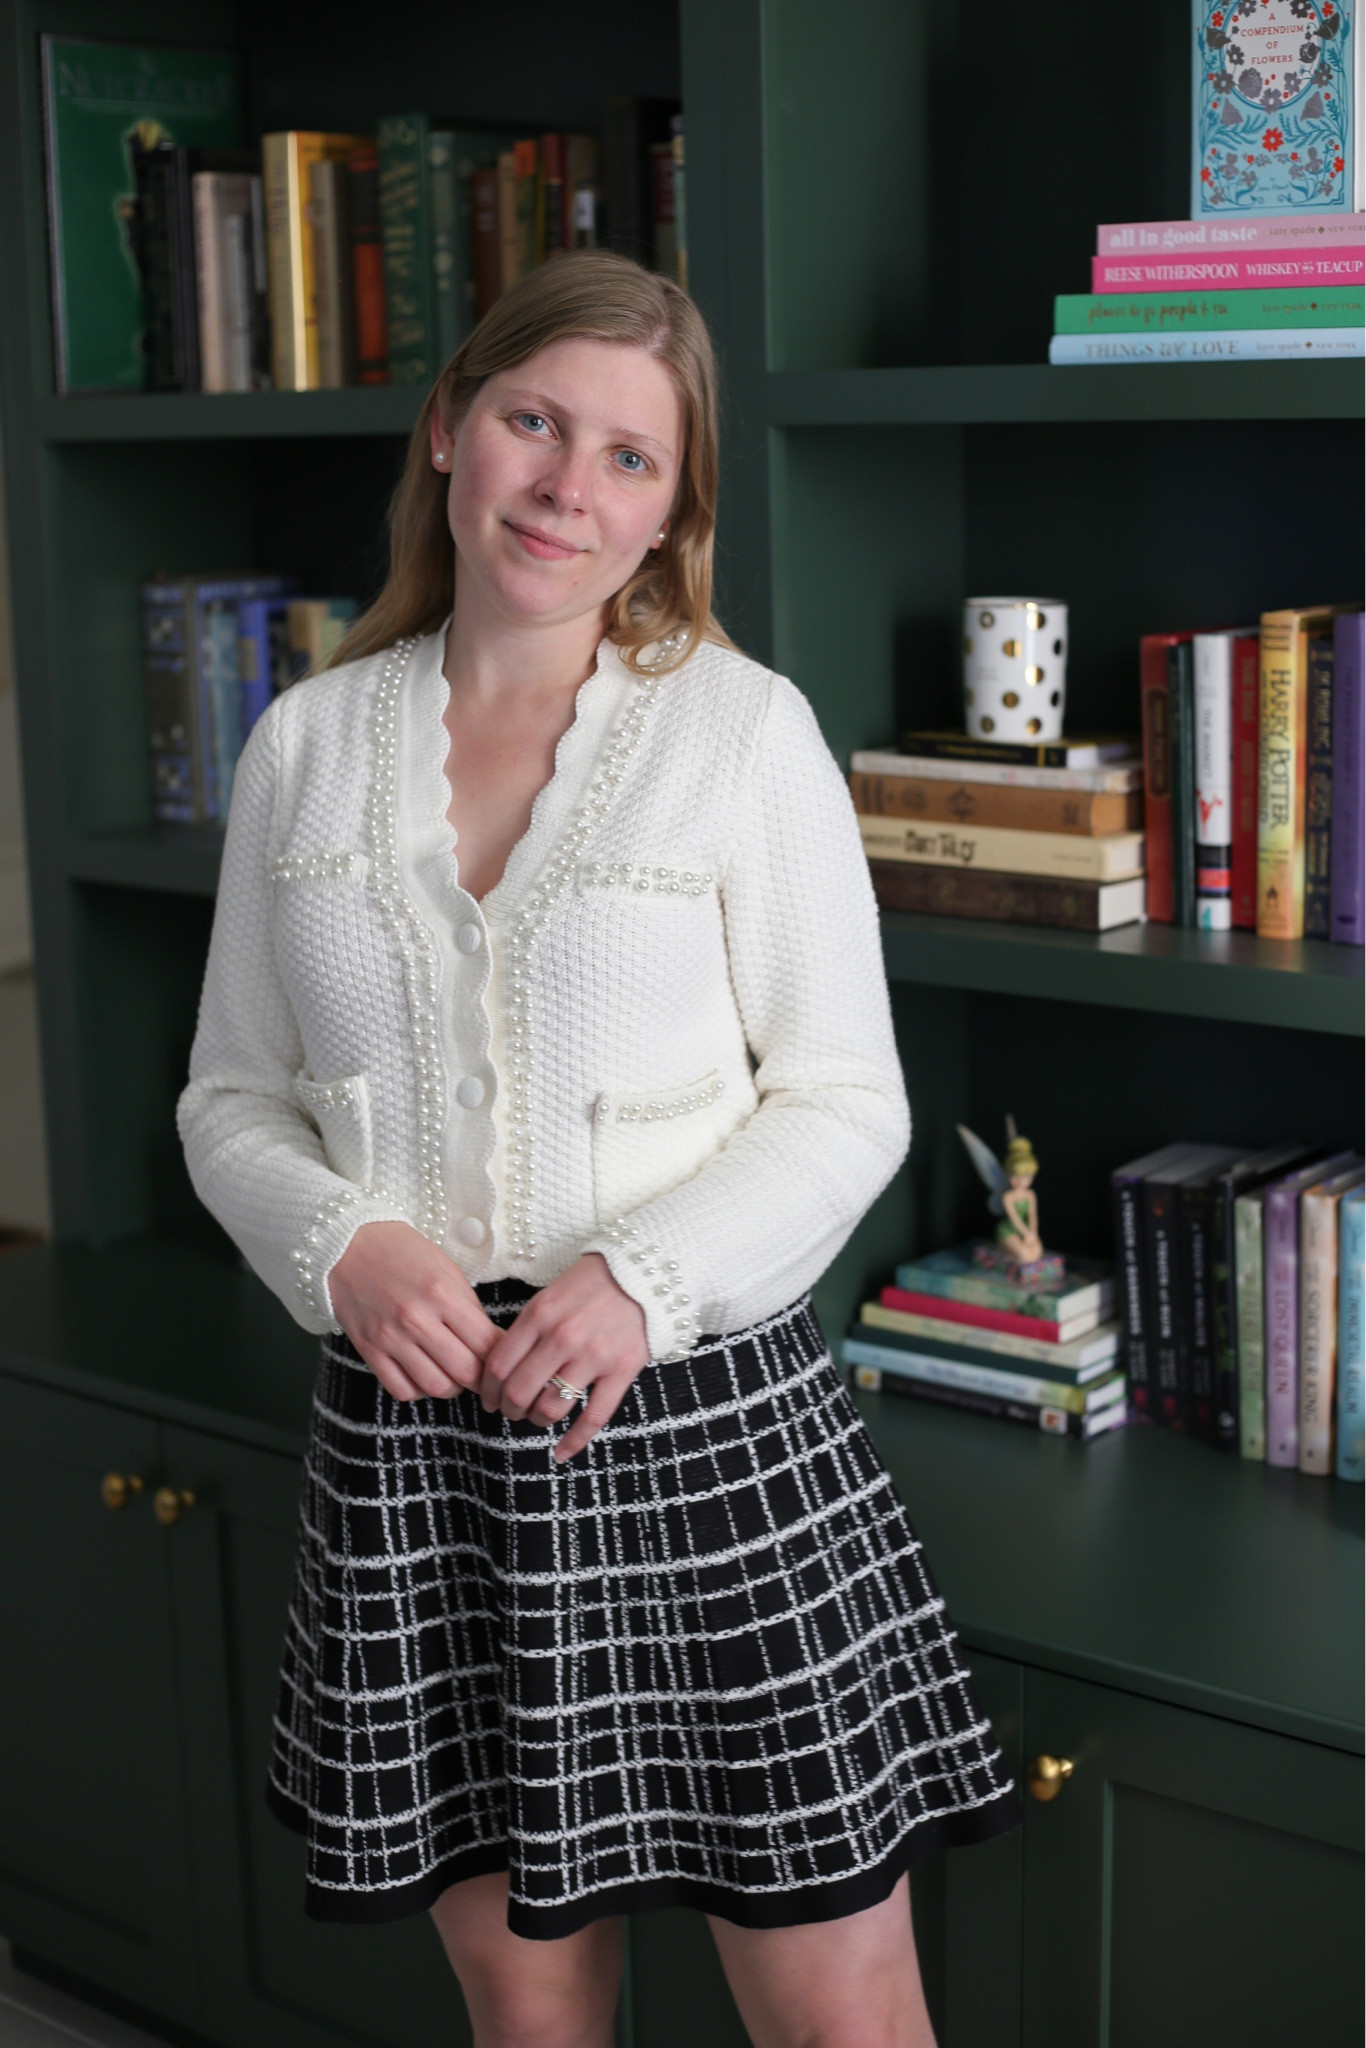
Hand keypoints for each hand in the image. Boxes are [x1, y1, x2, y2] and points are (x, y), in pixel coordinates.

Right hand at [329, 1221, 499, 1402]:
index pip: (487, 1344)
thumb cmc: (403, 1253)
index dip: (503, 1358)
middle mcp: (417, 1319)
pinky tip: (422, 1373)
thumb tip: (491, 1344)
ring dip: (451, 1386)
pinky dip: (418, 1390)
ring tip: (452, 1372)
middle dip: (481, 1378)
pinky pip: (401, 1389)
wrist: (347, 1245)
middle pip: (465, 1373)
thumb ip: (469, 1309)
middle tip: (482, 1372)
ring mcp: (390, 1337)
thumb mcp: (447, 1270)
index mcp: (443, 1294)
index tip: (504, 1359)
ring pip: (435, 1387)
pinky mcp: (368, 1349)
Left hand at [477, 1252, 649, 1460]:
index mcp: (539, 1315)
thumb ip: (527, 1328)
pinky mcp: (622, 1370)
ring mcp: (593, 1355)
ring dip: (536, 1420)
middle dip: (509, 1409)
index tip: (489, 1399)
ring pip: (550, 1408)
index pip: (498, 1366)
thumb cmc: (592, 1283)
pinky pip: (594, 1417)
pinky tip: (561, 1453)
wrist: (644, 1272)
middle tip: (511, 1411)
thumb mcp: (550, 1295)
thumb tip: (502, 1368)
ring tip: (537, 1418)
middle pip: (518, 1391)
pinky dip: (574, 1442)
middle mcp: (562, 1336)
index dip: (488, 1390)